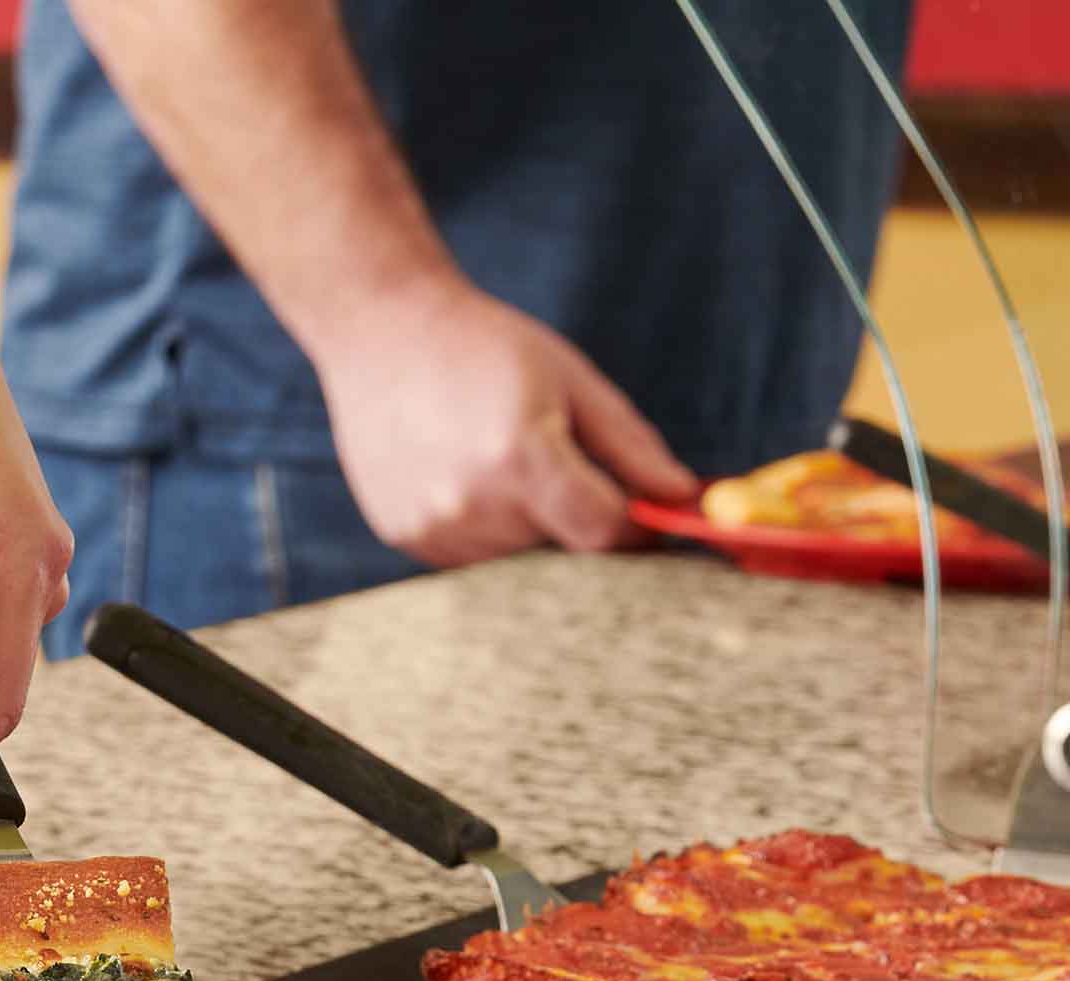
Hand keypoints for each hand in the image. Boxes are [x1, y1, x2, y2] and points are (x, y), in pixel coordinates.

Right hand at [308, 271, 696, 567]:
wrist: (383, 332)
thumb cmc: (485, 345)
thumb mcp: (571, 381)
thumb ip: (630, 447)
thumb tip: (686, 498)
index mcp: (520, 456)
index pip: (601, 531)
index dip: (634, 527)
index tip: (644, 514)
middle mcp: (471, 502)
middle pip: (561, 549)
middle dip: (575, 519)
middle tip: (557, 465)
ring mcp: (433, 526)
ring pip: (516, 559)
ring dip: (529, 526)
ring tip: (498, 458)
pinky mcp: (407, 537)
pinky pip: (472, 558)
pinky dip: (486, 529)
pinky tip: (465, 472)